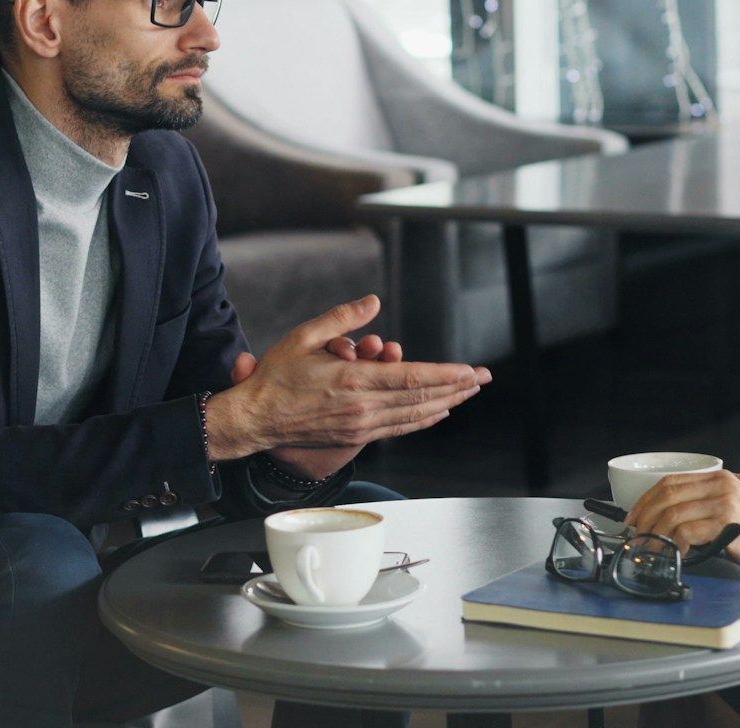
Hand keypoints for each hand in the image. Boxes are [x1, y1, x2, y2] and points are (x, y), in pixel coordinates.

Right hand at [206, 295, 489, 459]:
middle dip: (456, 389)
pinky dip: (422, 420)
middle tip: (482, 380)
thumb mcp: (304, 336)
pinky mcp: (356, 436)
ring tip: (468, 394)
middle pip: (421, 399)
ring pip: (414, 416)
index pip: (411, 378)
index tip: (471, 371)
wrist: (257, 419)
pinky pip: (398, 428)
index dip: (446, 376)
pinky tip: (436, 413)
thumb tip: (374, 302)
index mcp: (352, 381)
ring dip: (445, 404)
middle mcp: (362, 407)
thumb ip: (342, 319)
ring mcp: (360, 426)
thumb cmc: (276, 377)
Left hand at [624, 471, 739, 583]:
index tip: (634, 518)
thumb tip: (664, 516)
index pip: (670, 482)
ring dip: (655, 534)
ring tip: (650, 549)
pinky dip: (673, 544)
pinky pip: (686, 531)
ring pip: (672, 514)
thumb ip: (704, 505)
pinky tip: (672, 554)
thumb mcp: (732, 509)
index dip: (646, 500)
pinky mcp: (727, 523)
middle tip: (636, 536)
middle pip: (667, 495)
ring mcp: (725, 502)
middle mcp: (721, 485)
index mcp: (720, 478)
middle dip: (645, 517)